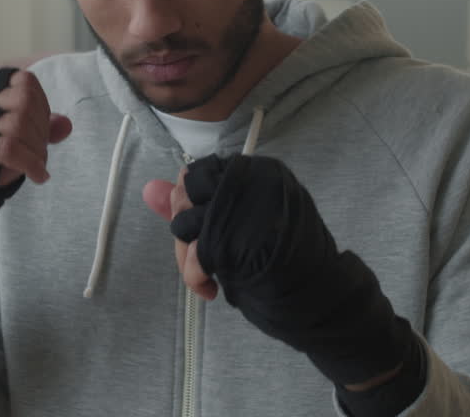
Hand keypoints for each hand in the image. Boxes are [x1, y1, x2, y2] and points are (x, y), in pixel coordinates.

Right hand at [0, 68, 71, 296]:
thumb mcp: (2, 142)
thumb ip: (33, 130)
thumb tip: (66, 124)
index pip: (22, 81)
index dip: (41, 105)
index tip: (39, 130)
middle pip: (25, 97)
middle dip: (41, 126)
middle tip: (38, 151)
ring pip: (19, 120)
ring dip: (38, 147)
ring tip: (36, 167)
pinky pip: (11, 147)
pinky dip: (33, 164)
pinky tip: (39, 176)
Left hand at [144, 154, 413, 387]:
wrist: (320, 299)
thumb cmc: (280, 261)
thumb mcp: (237, 226)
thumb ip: (192, 206)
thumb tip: (148, 188)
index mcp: (259, 171)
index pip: (198, 173)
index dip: (189, 204)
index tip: (198, 230)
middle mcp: (254, 181)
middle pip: (186, 195)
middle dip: (183, 232)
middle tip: (199, 262)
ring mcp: (248, 209)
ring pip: (186, 222)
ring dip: (187, 259)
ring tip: (206, 279)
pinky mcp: (242, 239)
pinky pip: (197, 251)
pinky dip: (195, 275)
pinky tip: (210, 289)